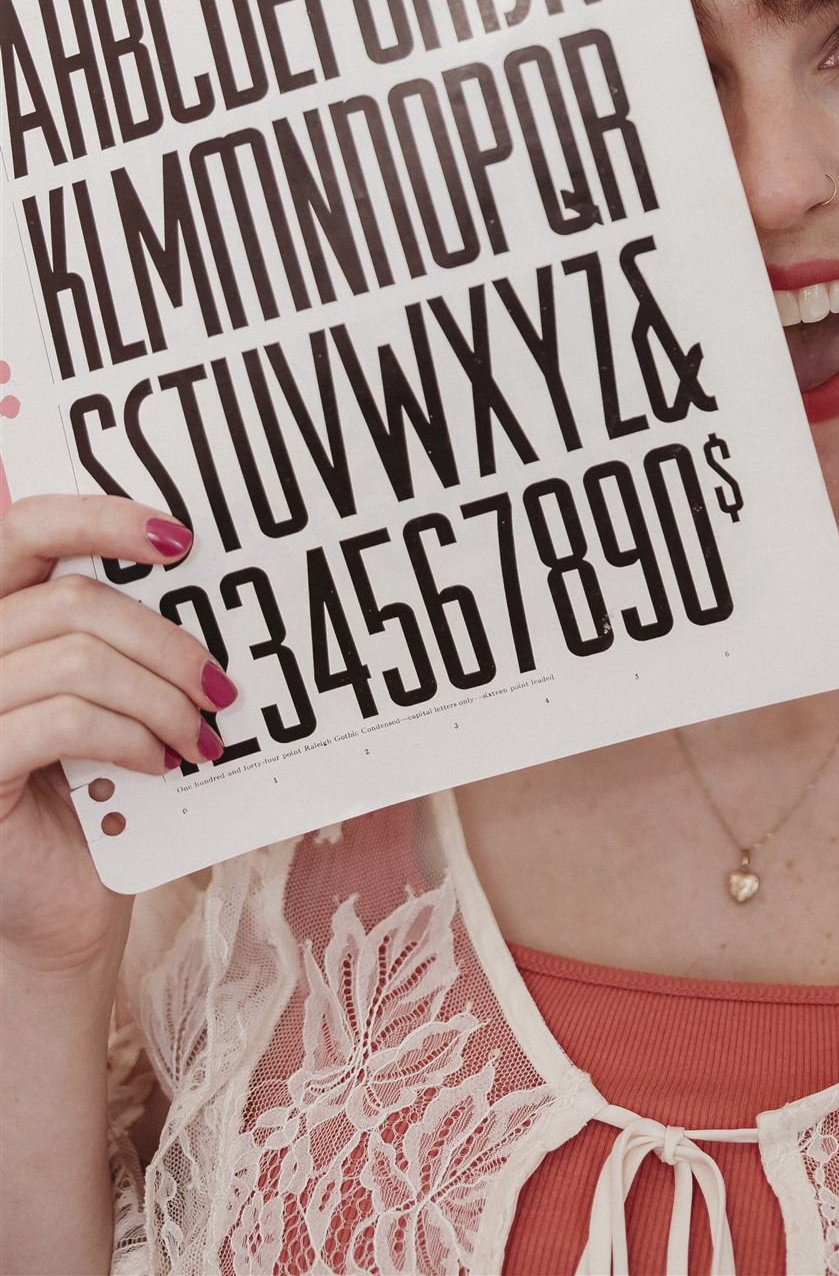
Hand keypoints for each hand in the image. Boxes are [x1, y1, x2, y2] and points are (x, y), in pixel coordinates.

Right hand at [0, 495, 229, 979]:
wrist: (57, 915)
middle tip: (220, 684)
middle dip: (165, 639)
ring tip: (200, 735)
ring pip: (77, 659)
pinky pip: (64, 721)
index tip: (181, 539)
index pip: (24, 527)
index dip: (100, 517)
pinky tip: (162, 763)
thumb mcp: (105, 699)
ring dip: (161, 696)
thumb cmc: (88, 799)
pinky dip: (130, 736)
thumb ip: (118, 639)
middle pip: (71, 598)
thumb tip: (197, 575)